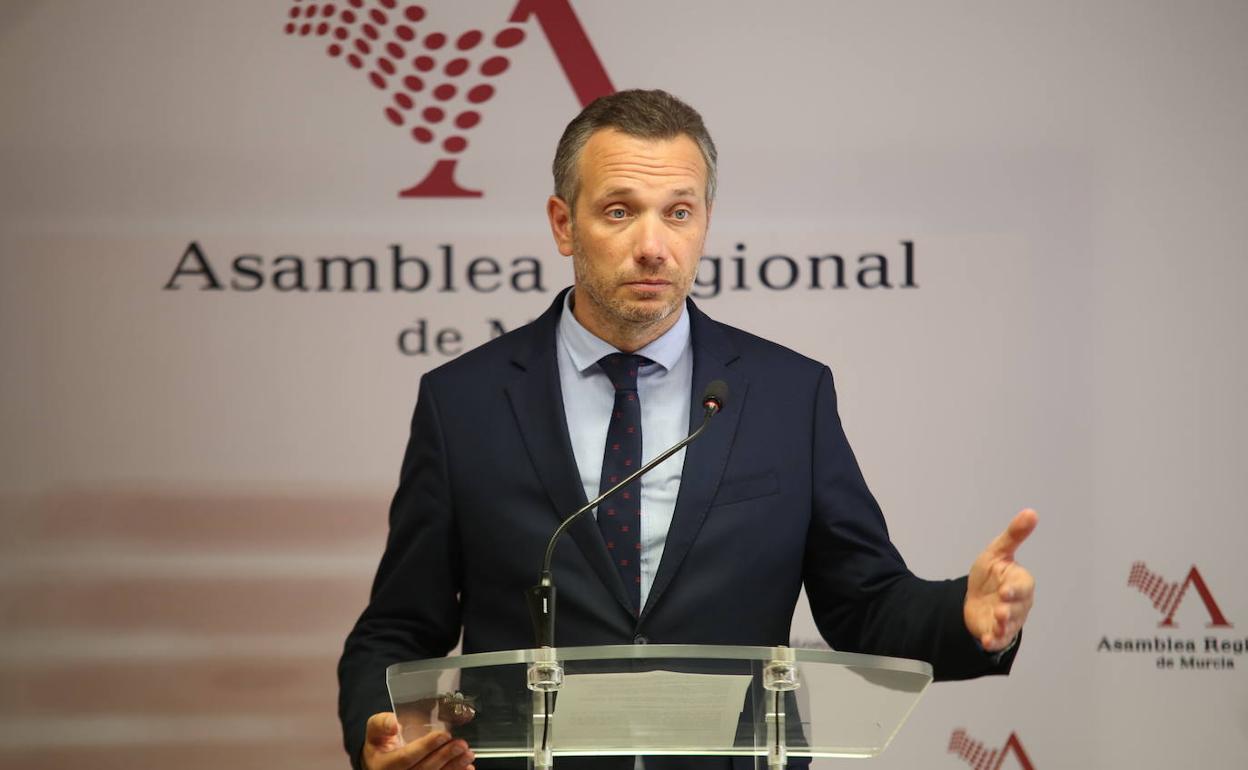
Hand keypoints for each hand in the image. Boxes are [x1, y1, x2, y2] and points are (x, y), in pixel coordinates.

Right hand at [362, 712, 475, 769]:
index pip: (405, 758)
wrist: (380, 761)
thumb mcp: (375, 730)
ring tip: (467, 755)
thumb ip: (382, 724)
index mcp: (383, 765)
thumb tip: (394, 724)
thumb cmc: (380, 744)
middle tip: (460, 744)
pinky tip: (466, 768)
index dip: (425, 747)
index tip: (443, 735)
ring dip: (453, 767)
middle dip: (444, 757)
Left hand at [963, 509, 1036, 651]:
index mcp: (1020, 583)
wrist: (972, 598)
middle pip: (1018, 607)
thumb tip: (1031, 512)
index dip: (1016, 589)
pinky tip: (987, 641)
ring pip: (1010, 624)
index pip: (1023, 586)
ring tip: (996, 621)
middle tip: (1001, 608)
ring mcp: (1009, 620)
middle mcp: (1018, 603)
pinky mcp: (997, 633)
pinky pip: (999, 639)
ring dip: (1003, 625)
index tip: (1006, 589)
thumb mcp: (998, 552)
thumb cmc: (990, 575)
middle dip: (1010, 608)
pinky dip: (994, 641)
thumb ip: (1014, 535)